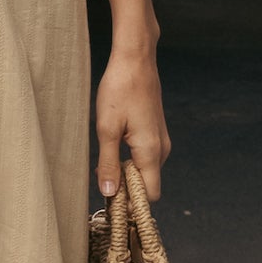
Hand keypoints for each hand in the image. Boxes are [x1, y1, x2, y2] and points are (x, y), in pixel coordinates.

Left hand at [93, 37, 168, 212]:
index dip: (131, 203)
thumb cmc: (119, 89)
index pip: (149, 195)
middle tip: (100, 180)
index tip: (110, 202)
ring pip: (146, 170)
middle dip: (126, 189)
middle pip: (148, 185)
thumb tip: (109, 193)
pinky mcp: (156, 131)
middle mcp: (161, 149)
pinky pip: (146, 157)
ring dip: (126, 173)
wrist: (135, 59)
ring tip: (102, 163)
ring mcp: (160, 139)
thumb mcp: (106, 128)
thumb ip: (109, 163)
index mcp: (151, 151)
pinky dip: (130, 160)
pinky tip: (112, 148)